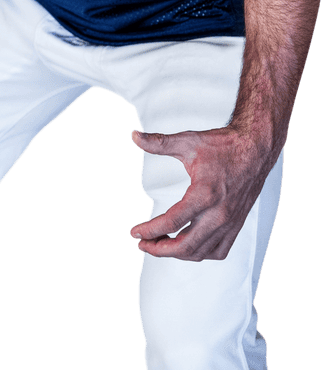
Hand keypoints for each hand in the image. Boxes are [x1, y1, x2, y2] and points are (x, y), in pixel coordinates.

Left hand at [129, 126, 276, 261]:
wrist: (255, 148)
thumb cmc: (223, 145)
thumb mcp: (188, 141)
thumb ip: (159, 143)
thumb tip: (134, 136)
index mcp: (205, 194)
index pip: (172, 222)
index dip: (150, 230)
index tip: (135, 232)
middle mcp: (219, 214)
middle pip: (185, 246)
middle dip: (160, 250)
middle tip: (143, 244)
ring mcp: (230, 223)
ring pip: (201, 253)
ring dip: (177, 254)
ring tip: (161, 245)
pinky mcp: (236, 225)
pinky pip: (218, 251)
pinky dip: (200, 254)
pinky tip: (188, 246)